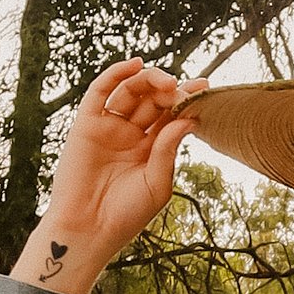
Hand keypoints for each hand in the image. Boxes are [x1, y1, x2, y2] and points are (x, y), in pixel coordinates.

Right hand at [12, 58, 205, 293]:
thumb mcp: (158, 183)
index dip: (187, 99)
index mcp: (151, 149)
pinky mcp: (86, 124)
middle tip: (183, 91)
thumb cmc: (126, 215)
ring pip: (131, 91)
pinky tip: (136, 63)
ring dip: (150, 80)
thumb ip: (169, 150)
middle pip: (153, 99)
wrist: (88, 230)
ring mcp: (109, 127)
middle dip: (170, 90)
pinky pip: (100, 91)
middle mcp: (130, 134)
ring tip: (167, 82)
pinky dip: (116, 73)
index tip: (206, 87)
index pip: (172, 115)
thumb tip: (189, 119)